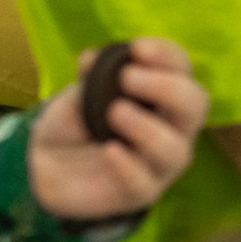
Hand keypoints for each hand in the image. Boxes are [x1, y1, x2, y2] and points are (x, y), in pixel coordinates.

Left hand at [27, 40, 207, 222]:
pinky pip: (144, 184)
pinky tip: (109, 150)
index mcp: (163, 96)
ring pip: (176, 150)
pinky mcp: (139, 193)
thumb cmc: (75, 122)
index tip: (137, 48)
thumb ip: (89, 77)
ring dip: (147, 127)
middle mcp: (172, 128)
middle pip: (196, 106)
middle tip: (128, 78)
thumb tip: (91, 59)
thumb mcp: (77, 93)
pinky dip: (129, 166)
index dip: (167, 56)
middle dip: (167, 88)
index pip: (182, 69)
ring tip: (113, 112)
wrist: (44, 164)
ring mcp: (159, 164)